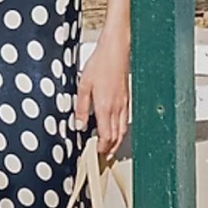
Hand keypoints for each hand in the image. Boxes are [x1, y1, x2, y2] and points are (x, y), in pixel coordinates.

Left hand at [75, 30, 129, 155]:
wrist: (116, 50)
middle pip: (117, 137)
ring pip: (123, 130)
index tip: (95, 153)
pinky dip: (121, 130)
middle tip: (103, 156)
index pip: (106, 136)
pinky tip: (116, 129)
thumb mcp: (83, 85)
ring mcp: (124, 104)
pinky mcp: (127, 99)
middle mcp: (117, 108)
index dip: (102, 148)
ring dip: (117, 142)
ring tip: (110, 148)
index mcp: (105, 107)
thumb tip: (79, 125)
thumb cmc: (100, 64)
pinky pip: (126, 120)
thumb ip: (81, 107)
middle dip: (110, 149)